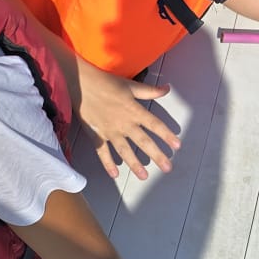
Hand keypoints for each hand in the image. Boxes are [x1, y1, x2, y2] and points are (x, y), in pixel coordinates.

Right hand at [75, 62, 181, 181]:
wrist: (81, 83)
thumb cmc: (107, 82)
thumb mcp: (131, 85)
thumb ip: (150, 91)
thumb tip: (167, 89)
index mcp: (134, 110)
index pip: (154, 125)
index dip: (167, 135)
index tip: (177, 146)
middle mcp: (124, 124)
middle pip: (143, 142)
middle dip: (156, 155)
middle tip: (167, 168)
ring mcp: (110, 131)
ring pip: (124, 151)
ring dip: (134, 164)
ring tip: (144, 176)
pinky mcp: (97, 135)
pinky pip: (102, 152)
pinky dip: (107, 163)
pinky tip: (114, 174)